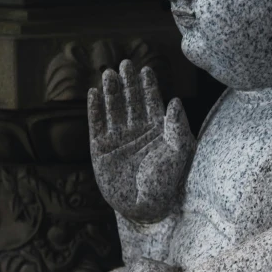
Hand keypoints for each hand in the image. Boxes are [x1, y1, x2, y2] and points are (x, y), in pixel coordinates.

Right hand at [88, 60, 194, 222]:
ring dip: (111, 91)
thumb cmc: (167, 182)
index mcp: (157, 130)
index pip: (152, 102)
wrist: (145, 208)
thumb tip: (176, 101)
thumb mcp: (177, 153)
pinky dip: (95, 109)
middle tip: (125, 63)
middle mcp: (137, 131)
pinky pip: (97, 125)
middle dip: (128, 83)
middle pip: (131, 101)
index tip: (146, 70)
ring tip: (109, 74)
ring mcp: (118, 139)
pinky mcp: (100, 149)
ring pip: (114, 109)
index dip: (148, 86)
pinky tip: (93, 93)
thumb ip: (177, 127)